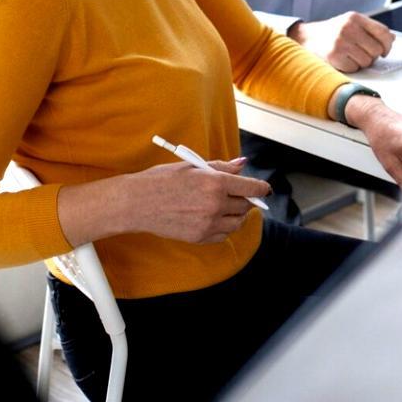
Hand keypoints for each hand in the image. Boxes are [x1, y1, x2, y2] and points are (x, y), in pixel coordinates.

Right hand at [123, 159, 271, 243]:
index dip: (262, 188)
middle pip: (246, 205)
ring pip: (237, 222)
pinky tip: (216, 218)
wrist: (137, 203)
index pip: (252, 187)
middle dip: (246, 199)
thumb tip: (242, 164)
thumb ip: (221, 167)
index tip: (264, 188)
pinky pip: (223, 235)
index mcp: (215, 182)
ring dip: (237, 214)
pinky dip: (225, 227)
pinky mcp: (200, 237)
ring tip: (227, 206)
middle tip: (239, 194)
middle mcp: (215, 204)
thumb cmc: (162, 180)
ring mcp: (208, 223)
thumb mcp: (192, 166)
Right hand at [291, 12, 393, 71]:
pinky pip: (355, 68)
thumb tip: (392, 38)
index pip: (383, 32)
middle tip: (361, 53)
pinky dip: (350, 67)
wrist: (305, 38)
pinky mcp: (334, 56)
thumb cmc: (331, 32)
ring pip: (367, 61)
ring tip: (350, 55)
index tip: (385, 50)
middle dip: (372, 55)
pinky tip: (342, 60)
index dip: (388, 44)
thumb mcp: (350, 23)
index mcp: (355, 17)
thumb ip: (371, 29)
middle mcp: (348, 28)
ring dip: (361, 62)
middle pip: (377, 50)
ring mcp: (341, 42)